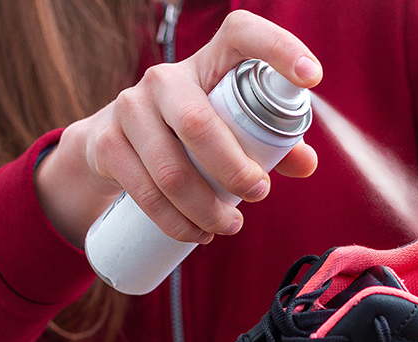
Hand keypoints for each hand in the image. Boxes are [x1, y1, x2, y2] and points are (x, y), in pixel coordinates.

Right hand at [35, 10, 321, 247]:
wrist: (110, 145)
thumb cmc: (187, 134)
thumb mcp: (229, 130)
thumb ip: (271, 143)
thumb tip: (305, 163)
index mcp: (207, 64)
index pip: (241, 33)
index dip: (277, 47)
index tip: (311, 76)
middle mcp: (164, 79)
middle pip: (199, 123)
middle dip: (234, 170)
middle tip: (259, 194)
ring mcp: (129, 108)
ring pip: (171, 169)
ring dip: (206, 208)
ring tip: (230, 226)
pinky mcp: (106, 143)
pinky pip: (145, 192)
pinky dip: (176, 222)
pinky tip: (196, 233)